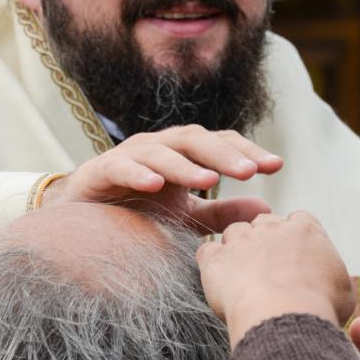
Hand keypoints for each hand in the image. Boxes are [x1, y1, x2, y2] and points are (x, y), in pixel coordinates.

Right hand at [41, 125, 282, 233]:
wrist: (83, 219)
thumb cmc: (139, 211)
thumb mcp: (187, 216)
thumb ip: (223, 212)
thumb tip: (266, 209)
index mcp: (184, 154)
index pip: (221, 144)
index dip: (247, 152)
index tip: (276, 166)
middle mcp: (159, 146)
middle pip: (196, 139)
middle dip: (224, 154)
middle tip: (250, 172)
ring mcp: (129, 155)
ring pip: (162, 150)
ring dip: (186, 163)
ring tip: (208, 179)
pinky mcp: (101, 169)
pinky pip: (122, 165)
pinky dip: (139, 171)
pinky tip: (156, 183)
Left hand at [195, 211, 356, 345]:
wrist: (286, 317)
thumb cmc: (319, 307)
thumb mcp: (343, 290)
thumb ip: (333, 276)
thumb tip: (331, 283)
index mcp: (305, 231)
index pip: (299, 220)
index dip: (295, 238)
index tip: (295, 255)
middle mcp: (271, 228)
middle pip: (264, 222)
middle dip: (265, 240)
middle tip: (267, 267)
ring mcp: (241, 241)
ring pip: (234, 232)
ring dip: (237, 249)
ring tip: (242, 276)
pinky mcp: (215, 260)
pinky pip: (207, 251)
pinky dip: (211, 263)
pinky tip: (218, 280)